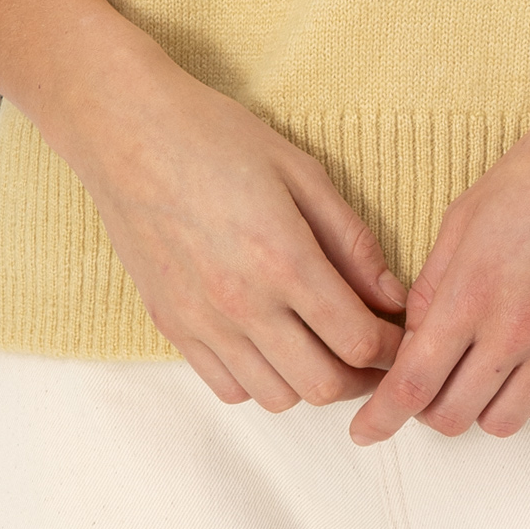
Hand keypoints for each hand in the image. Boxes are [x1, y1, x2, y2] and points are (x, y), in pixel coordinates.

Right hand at [65, 67, 407, 412]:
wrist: (126, 131)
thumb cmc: (217, 138)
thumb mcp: (301, 172)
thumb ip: (352, 241)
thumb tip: (393, 295)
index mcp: (284, 259)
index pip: (358, 341)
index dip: (393, 347)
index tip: (402, 333)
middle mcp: (242, 303)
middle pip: (324, 385)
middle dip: (362, 374)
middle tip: (372, 347)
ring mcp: (202, 322)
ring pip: (276, 397)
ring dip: (311, 379)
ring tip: (323, 345)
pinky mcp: (171, 327)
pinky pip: (227, 388)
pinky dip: (261, 379)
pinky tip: (272, 343)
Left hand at [348, 60, 529, 444]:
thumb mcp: (466, 214)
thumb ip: (434, 283)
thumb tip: (414, 337)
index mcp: (471, 290)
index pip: (412, 383)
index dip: (380, 418)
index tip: (363, 432)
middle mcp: (514, 327)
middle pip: (453, 415)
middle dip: (428, 410)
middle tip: (429, 385)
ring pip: (504, 422)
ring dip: (480, 408)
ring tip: (479, 374)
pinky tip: (524, 370)